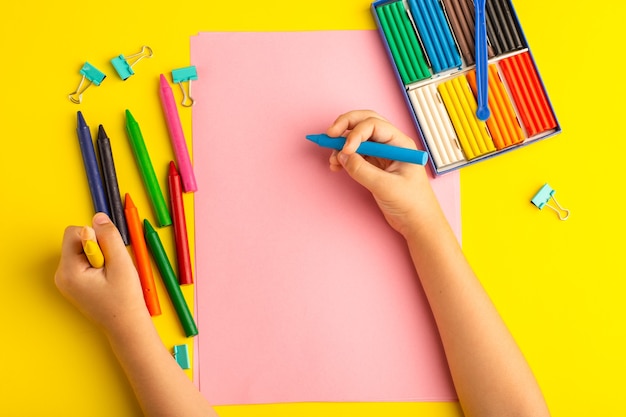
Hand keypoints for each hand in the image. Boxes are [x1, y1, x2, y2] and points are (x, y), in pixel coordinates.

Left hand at [55, 213, 148, 333]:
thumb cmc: (125, 299)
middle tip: (111, 267)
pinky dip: (98, 263)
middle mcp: (62, 275)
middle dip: (98, 246)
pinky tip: (107, 278)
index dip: (95, 236)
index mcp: (69, 271)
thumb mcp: (121, 264)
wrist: (126, 326)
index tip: (108, 255)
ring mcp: (67, 280)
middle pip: (77, 240)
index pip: (74, 233)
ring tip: (111, 275)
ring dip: (100, 255)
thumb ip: (109, 237)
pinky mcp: (74, 282)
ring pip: (82, 249)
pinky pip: (84, 260)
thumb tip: (98, 217)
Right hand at [325, 110, 440, 236]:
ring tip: (333, 159)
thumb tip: (342, 156)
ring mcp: (381, 155)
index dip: (356, 134)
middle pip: (365, 123)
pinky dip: (343, 157)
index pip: (374, 125)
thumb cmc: (412, 204)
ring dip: (342, 144)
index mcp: (400, 144)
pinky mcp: (374, 166)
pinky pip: (355, 154)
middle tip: (329, 134)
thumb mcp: (386, 186)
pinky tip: (336, 165)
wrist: (417, 222)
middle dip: (345, 125)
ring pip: (357, 138)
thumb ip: (362, 170)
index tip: (345, 150)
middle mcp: (390, 144)